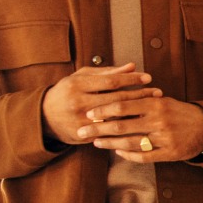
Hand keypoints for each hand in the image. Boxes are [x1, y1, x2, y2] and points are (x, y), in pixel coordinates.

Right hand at [42, 64, 158, 145]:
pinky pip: (109, 132)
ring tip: (155, 107)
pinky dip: (126, 127)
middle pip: (116, 100)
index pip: (110, 81)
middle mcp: (78, 104)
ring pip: (115, 117)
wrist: (45, 117)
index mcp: (76, 85)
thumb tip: (132, 66)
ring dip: (137, 112)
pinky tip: (142, 123)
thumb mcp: (82, 77)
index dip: (130, 79)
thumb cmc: (68, 92)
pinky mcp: (84, 136)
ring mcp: (81, 122)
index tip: (148, 77)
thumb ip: (107, 72)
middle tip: (158, 92)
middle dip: (139, 95)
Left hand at [77, 96, 202, 162]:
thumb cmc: (178, 112)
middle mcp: (159, 121)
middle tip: (82, 130)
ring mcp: (164, 138)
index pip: (123, 106)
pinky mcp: (170, 153)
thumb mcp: (162, 100)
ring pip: (130, 143)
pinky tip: (117, 152)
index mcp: (156, 104)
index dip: (103, 110)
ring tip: (96, 142)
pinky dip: (128, 155)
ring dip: (109, 143)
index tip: (88, 113)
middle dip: (98, 128)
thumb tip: (111, 100)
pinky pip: (144, 156)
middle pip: (121, 126)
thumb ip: (140, 100)